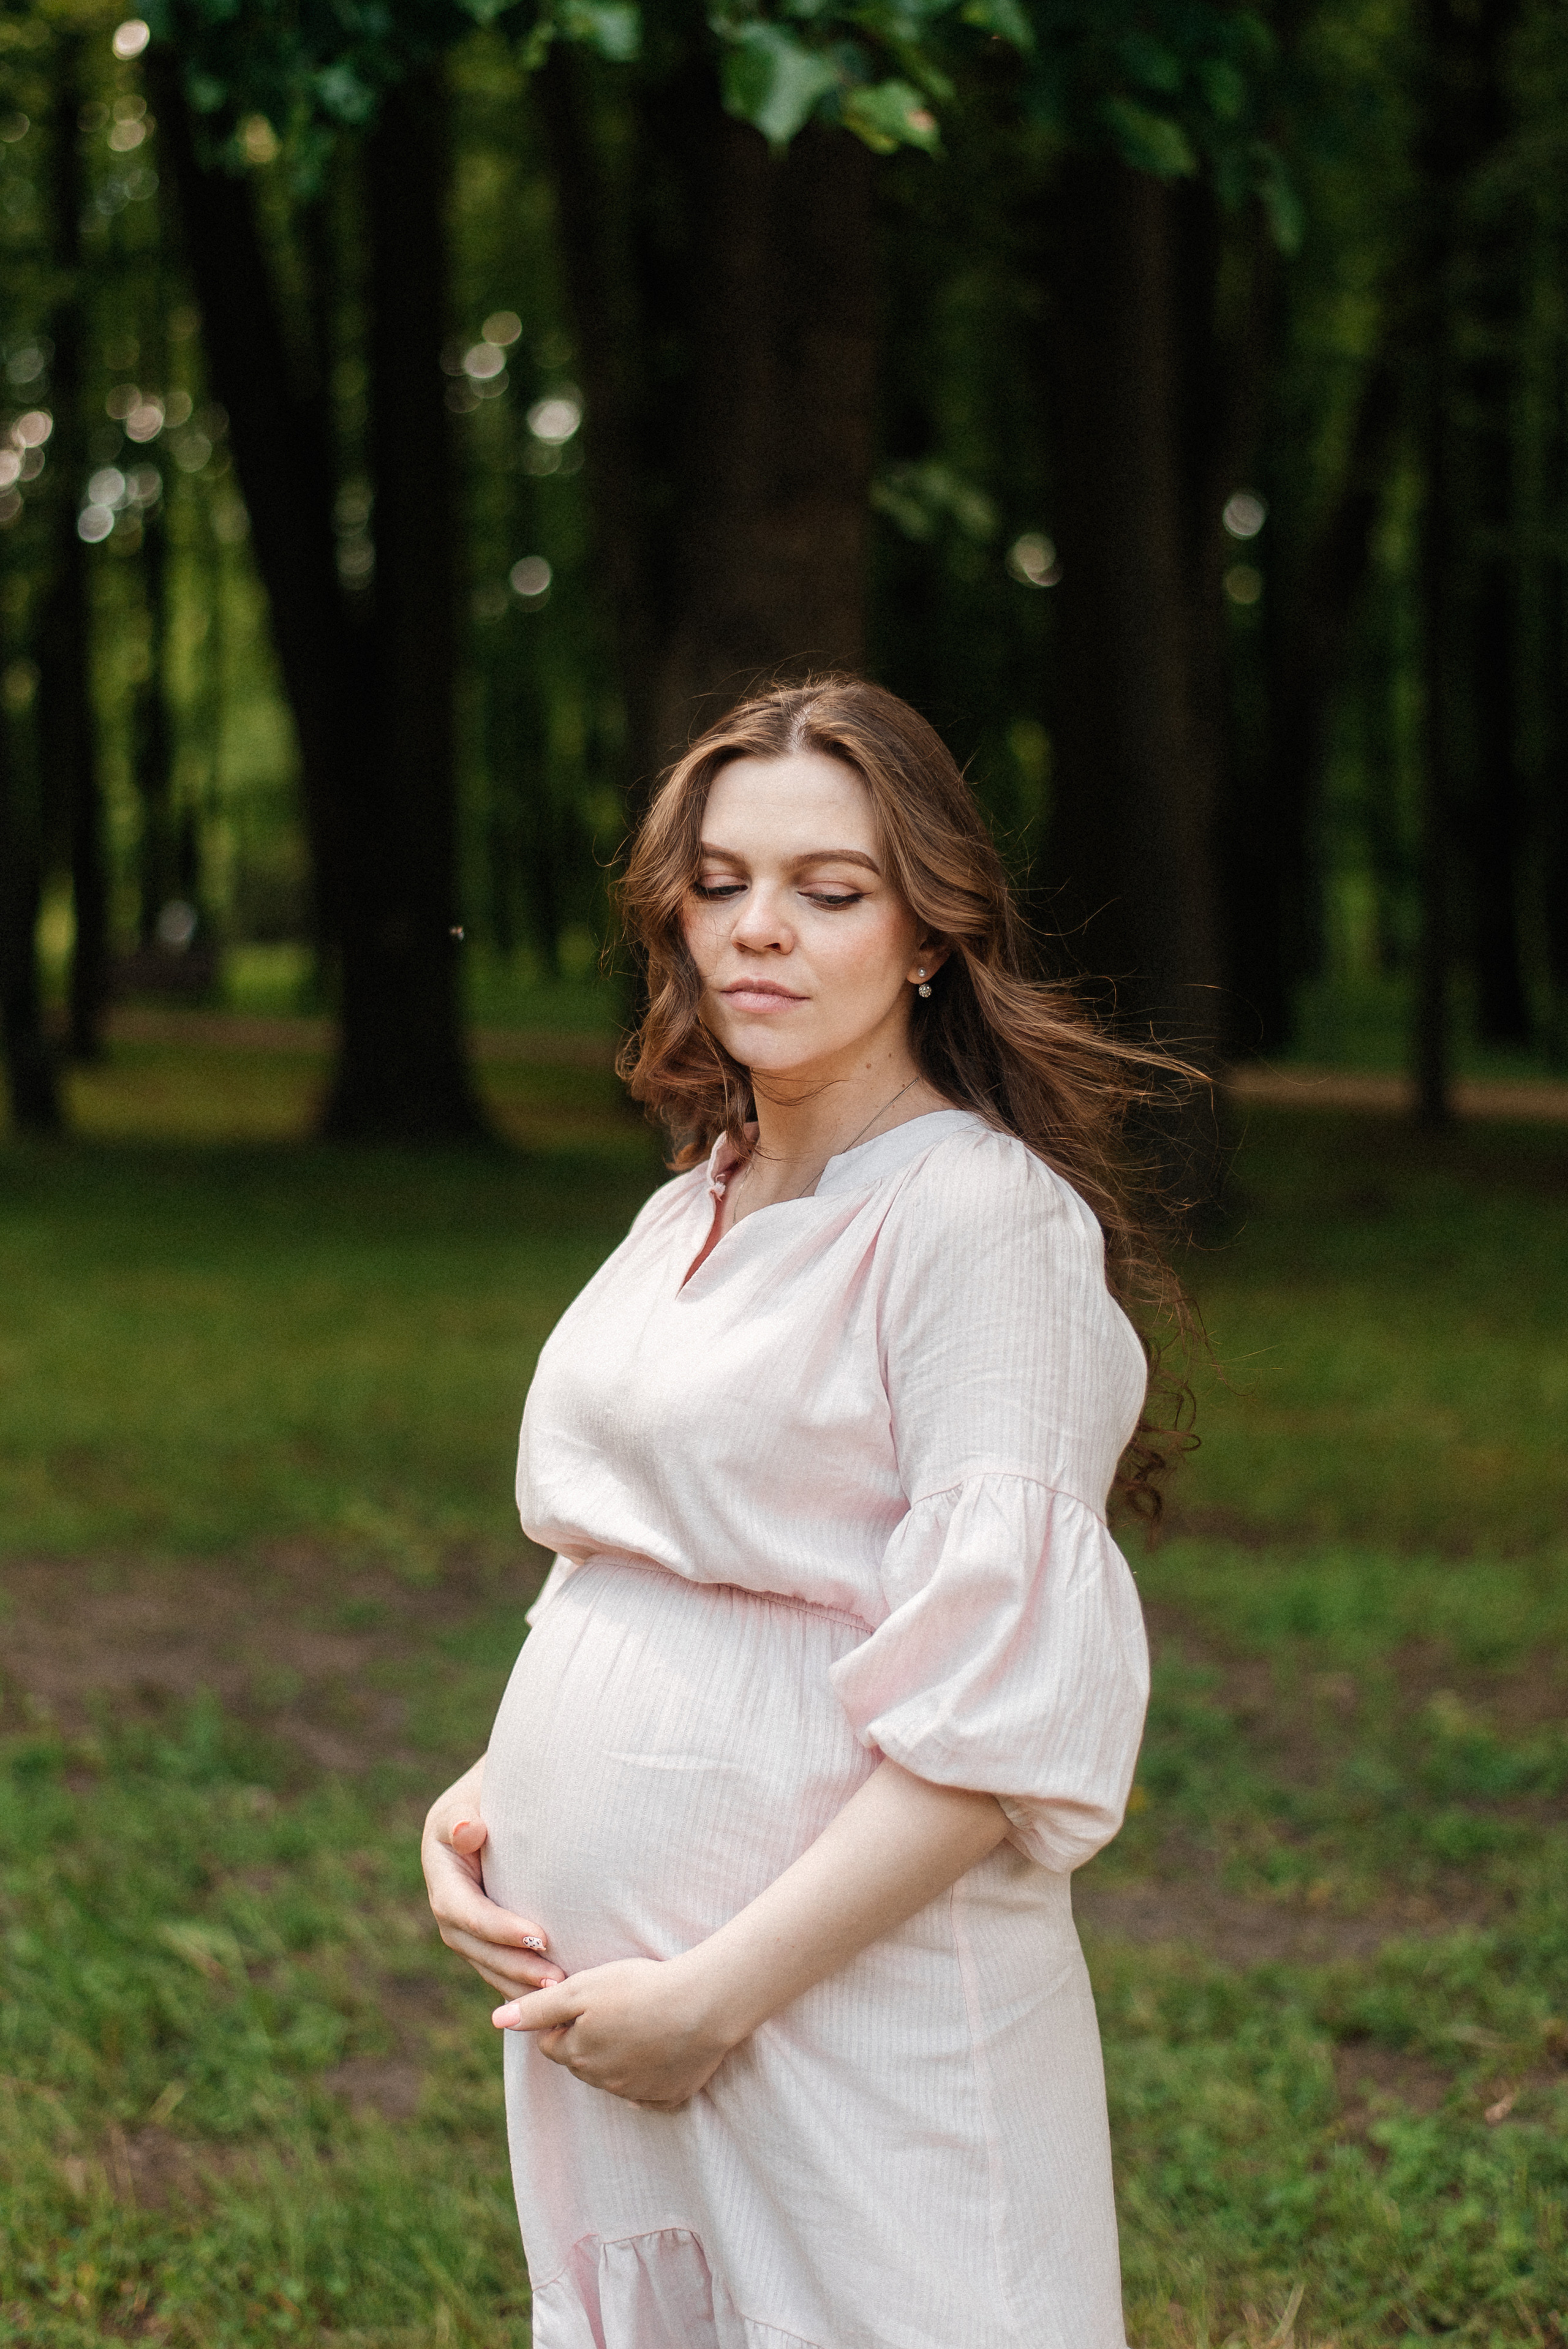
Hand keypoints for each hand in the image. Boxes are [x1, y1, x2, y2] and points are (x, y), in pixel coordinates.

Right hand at [422, 1759, 565, 2001]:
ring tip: (561, 1989)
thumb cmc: (501, 1784)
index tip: (540, 1936)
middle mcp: (446, 1897)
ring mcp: (463, 1916)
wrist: (511, 1787)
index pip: (464, 1909)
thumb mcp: (480, 1789)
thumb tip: (468, 1830)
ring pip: (483, 1961)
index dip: (497, 1928)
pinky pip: (496, 1961)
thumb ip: (466, 1813)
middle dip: (512, 1965)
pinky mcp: (484, 1927)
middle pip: (472, 1945)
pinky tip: (553, 1993)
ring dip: (518, 1980)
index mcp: (440, 1865)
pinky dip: (519, 1978)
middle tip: (556, 1979)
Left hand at [492, 1955, 734, 2108]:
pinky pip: (650, 2090)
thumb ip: (538, 2008)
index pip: (552, 2043)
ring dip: (619, 2053)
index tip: (589, 1998)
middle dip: (589, 2038)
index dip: (564, 2018)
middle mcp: (602, 2082)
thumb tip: (496, 2020)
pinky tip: (663, 2046)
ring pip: (614, 2075)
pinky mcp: (669, 2097)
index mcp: (577, 2056)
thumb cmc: (639, 1988)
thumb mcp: (581, 1988)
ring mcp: (637, 2094)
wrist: (702, 2005)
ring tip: (643, 2020)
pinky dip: (651, 2072)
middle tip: (617, 2006)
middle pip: (582, 2061)